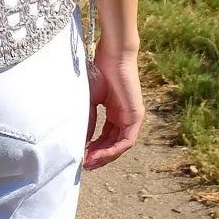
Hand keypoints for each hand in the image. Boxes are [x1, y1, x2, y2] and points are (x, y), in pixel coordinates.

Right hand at [84, 45, 144, 168]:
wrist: (113, 54)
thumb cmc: (99, 70)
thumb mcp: (90, 99)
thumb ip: (89, 119)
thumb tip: (83, 141)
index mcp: (115, 112)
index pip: (106, 136)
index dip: (95, 148)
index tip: (82, 155)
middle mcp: (124, 116)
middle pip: (113, 143)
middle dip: (99, 156)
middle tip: (85, 164)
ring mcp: (132, 117)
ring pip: (120, 145)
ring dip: (105, 156)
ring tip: (90, 162)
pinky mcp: (136, 116)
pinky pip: (126, 140)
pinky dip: (113, 150)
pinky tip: (100, 154)